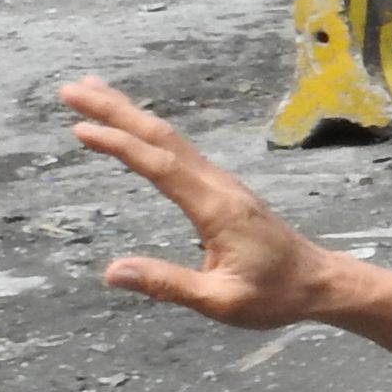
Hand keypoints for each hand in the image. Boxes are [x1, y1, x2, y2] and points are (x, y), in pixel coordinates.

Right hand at [60, 78, 339, 328]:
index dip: (120, 145)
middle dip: (115, 110)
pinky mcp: (221, 189)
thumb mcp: (221, 301)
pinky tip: (132, 127)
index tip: (81, 128)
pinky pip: (178, 150)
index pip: (160, 167)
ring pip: (170, 139)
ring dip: (129, 113)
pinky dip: (148, 132)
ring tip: (91, 90)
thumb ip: (168, 285)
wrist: (319, 282)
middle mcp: (219, 186)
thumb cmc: (275, 295)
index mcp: (217, 209)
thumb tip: (111, 272)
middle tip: (71, 89)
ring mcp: (221, 183)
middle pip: (162, 138)